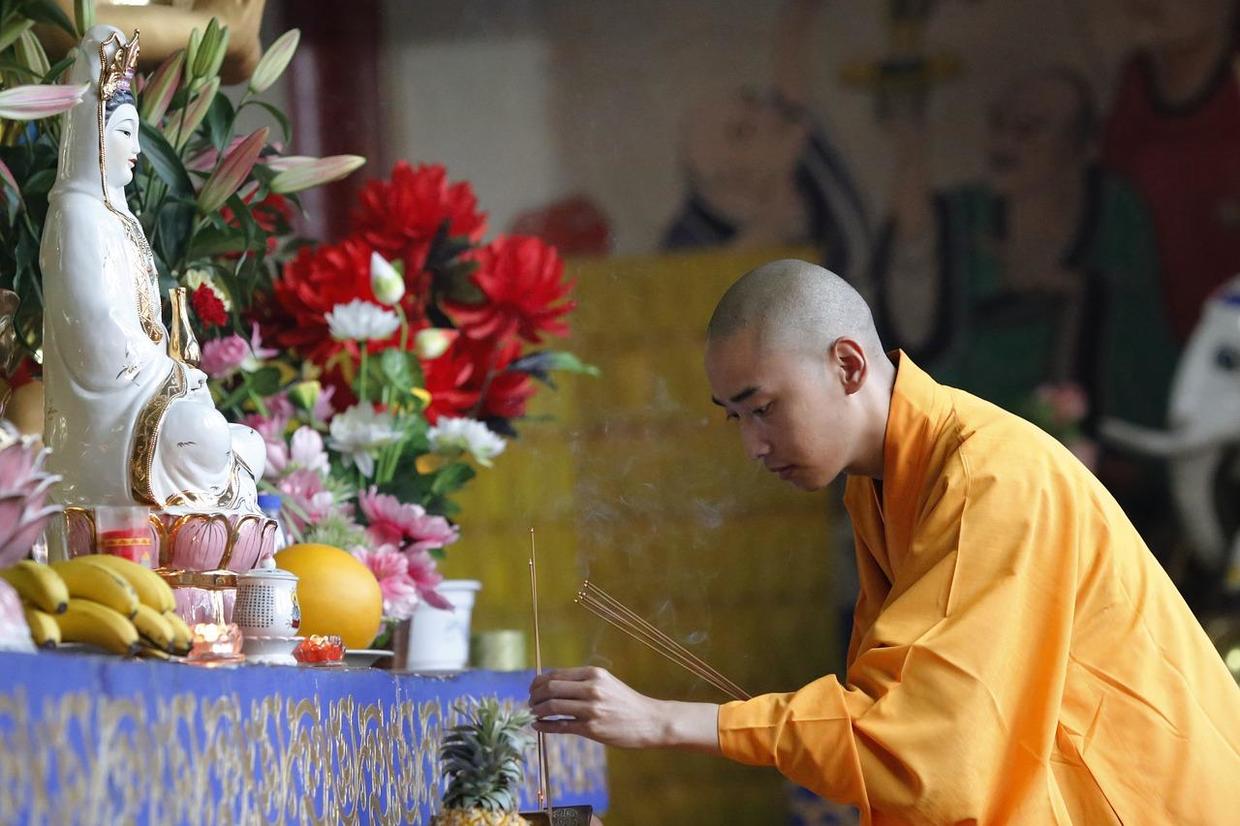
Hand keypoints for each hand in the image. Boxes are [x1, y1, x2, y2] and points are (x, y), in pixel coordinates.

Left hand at [528, 667, 720, 753]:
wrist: (649, 720)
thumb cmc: (625, 702)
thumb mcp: (606, 683)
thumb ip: (581, 681)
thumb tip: (551, 683)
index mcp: (594, 674)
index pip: (555, 674)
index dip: (538, 682)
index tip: (532, 689)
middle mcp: (592, 688)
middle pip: (550, 688)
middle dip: (534, 696)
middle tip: (529, 702)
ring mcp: (592, 709)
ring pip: (552, 707)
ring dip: (537, 711)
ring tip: (533, 714)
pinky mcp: (592, 729)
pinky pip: (560, 726)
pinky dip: (544, 726)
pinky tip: (538, 726)